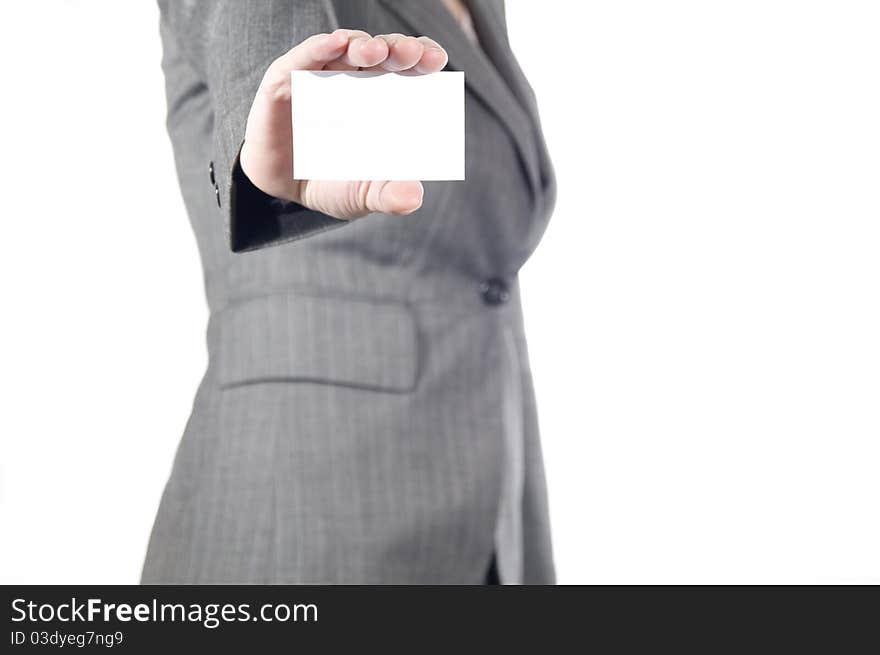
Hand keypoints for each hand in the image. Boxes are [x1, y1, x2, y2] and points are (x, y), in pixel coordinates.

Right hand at [240, 29, 448, 218]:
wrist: (284, 191)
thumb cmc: (333, 184)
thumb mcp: (364, 196)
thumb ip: (388, 196)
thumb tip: (413, 197)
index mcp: (386, 100)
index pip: (411, 69)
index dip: (424, 58)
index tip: (435, 61)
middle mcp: (358, 80)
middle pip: (385, 53)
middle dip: (401, 50)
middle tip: (413, 54)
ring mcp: (323, 76)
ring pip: (348, 48)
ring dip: (365, 46)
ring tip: (376, 53)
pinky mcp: (287, 79)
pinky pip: (305, 56)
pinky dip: (321, 47)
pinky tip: (336, 43)